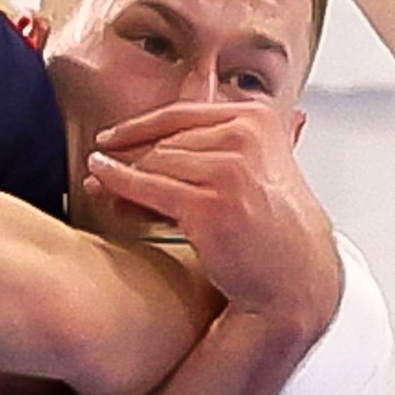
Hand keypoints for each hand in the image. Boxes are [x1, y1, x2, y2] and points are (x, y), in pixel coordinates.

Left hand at [85, 98, 342, 340]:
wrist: (295, 281)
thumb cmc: (276, 232)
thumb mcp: (260, 169)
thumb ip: (222, 143)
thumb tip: (163, 129)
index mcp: (258, 120)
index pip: (183, 113)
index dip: (141, 126)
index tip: (113, 136)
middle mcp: (246, 137)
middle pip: (165, 141)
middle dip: (131, 159)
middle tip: (101, 171)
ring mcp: (229, 170)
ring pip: (154, 164)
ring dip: (123, 177)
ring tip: (99, 187)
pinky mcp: (210, 205)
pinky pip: (148, 187)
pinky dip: (119, 184)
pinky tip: (100, 183)